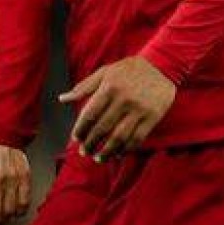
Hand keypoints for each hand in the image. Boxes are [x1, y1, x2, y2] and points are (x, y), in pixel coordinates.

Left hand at [60, 56, 175, 160]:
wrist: (161, 66)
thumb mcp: (104, 72)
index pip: (89, 114)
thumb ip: (83, 87)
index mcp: (108, 88)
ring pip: (119, 137)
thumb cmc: (128, 69)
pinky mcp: (153, 117)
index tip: (75, 139)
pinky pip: (137, 138)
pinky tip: (117, 154)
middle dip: (90, 143)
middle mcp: (123, 100)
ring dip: (107, 151)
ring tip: (98, 158)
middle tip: (84, 152)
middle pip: (102, 128)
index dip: (80, 129)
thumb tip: (62, 99)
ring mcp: (139, 110)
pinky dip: (126, 149)